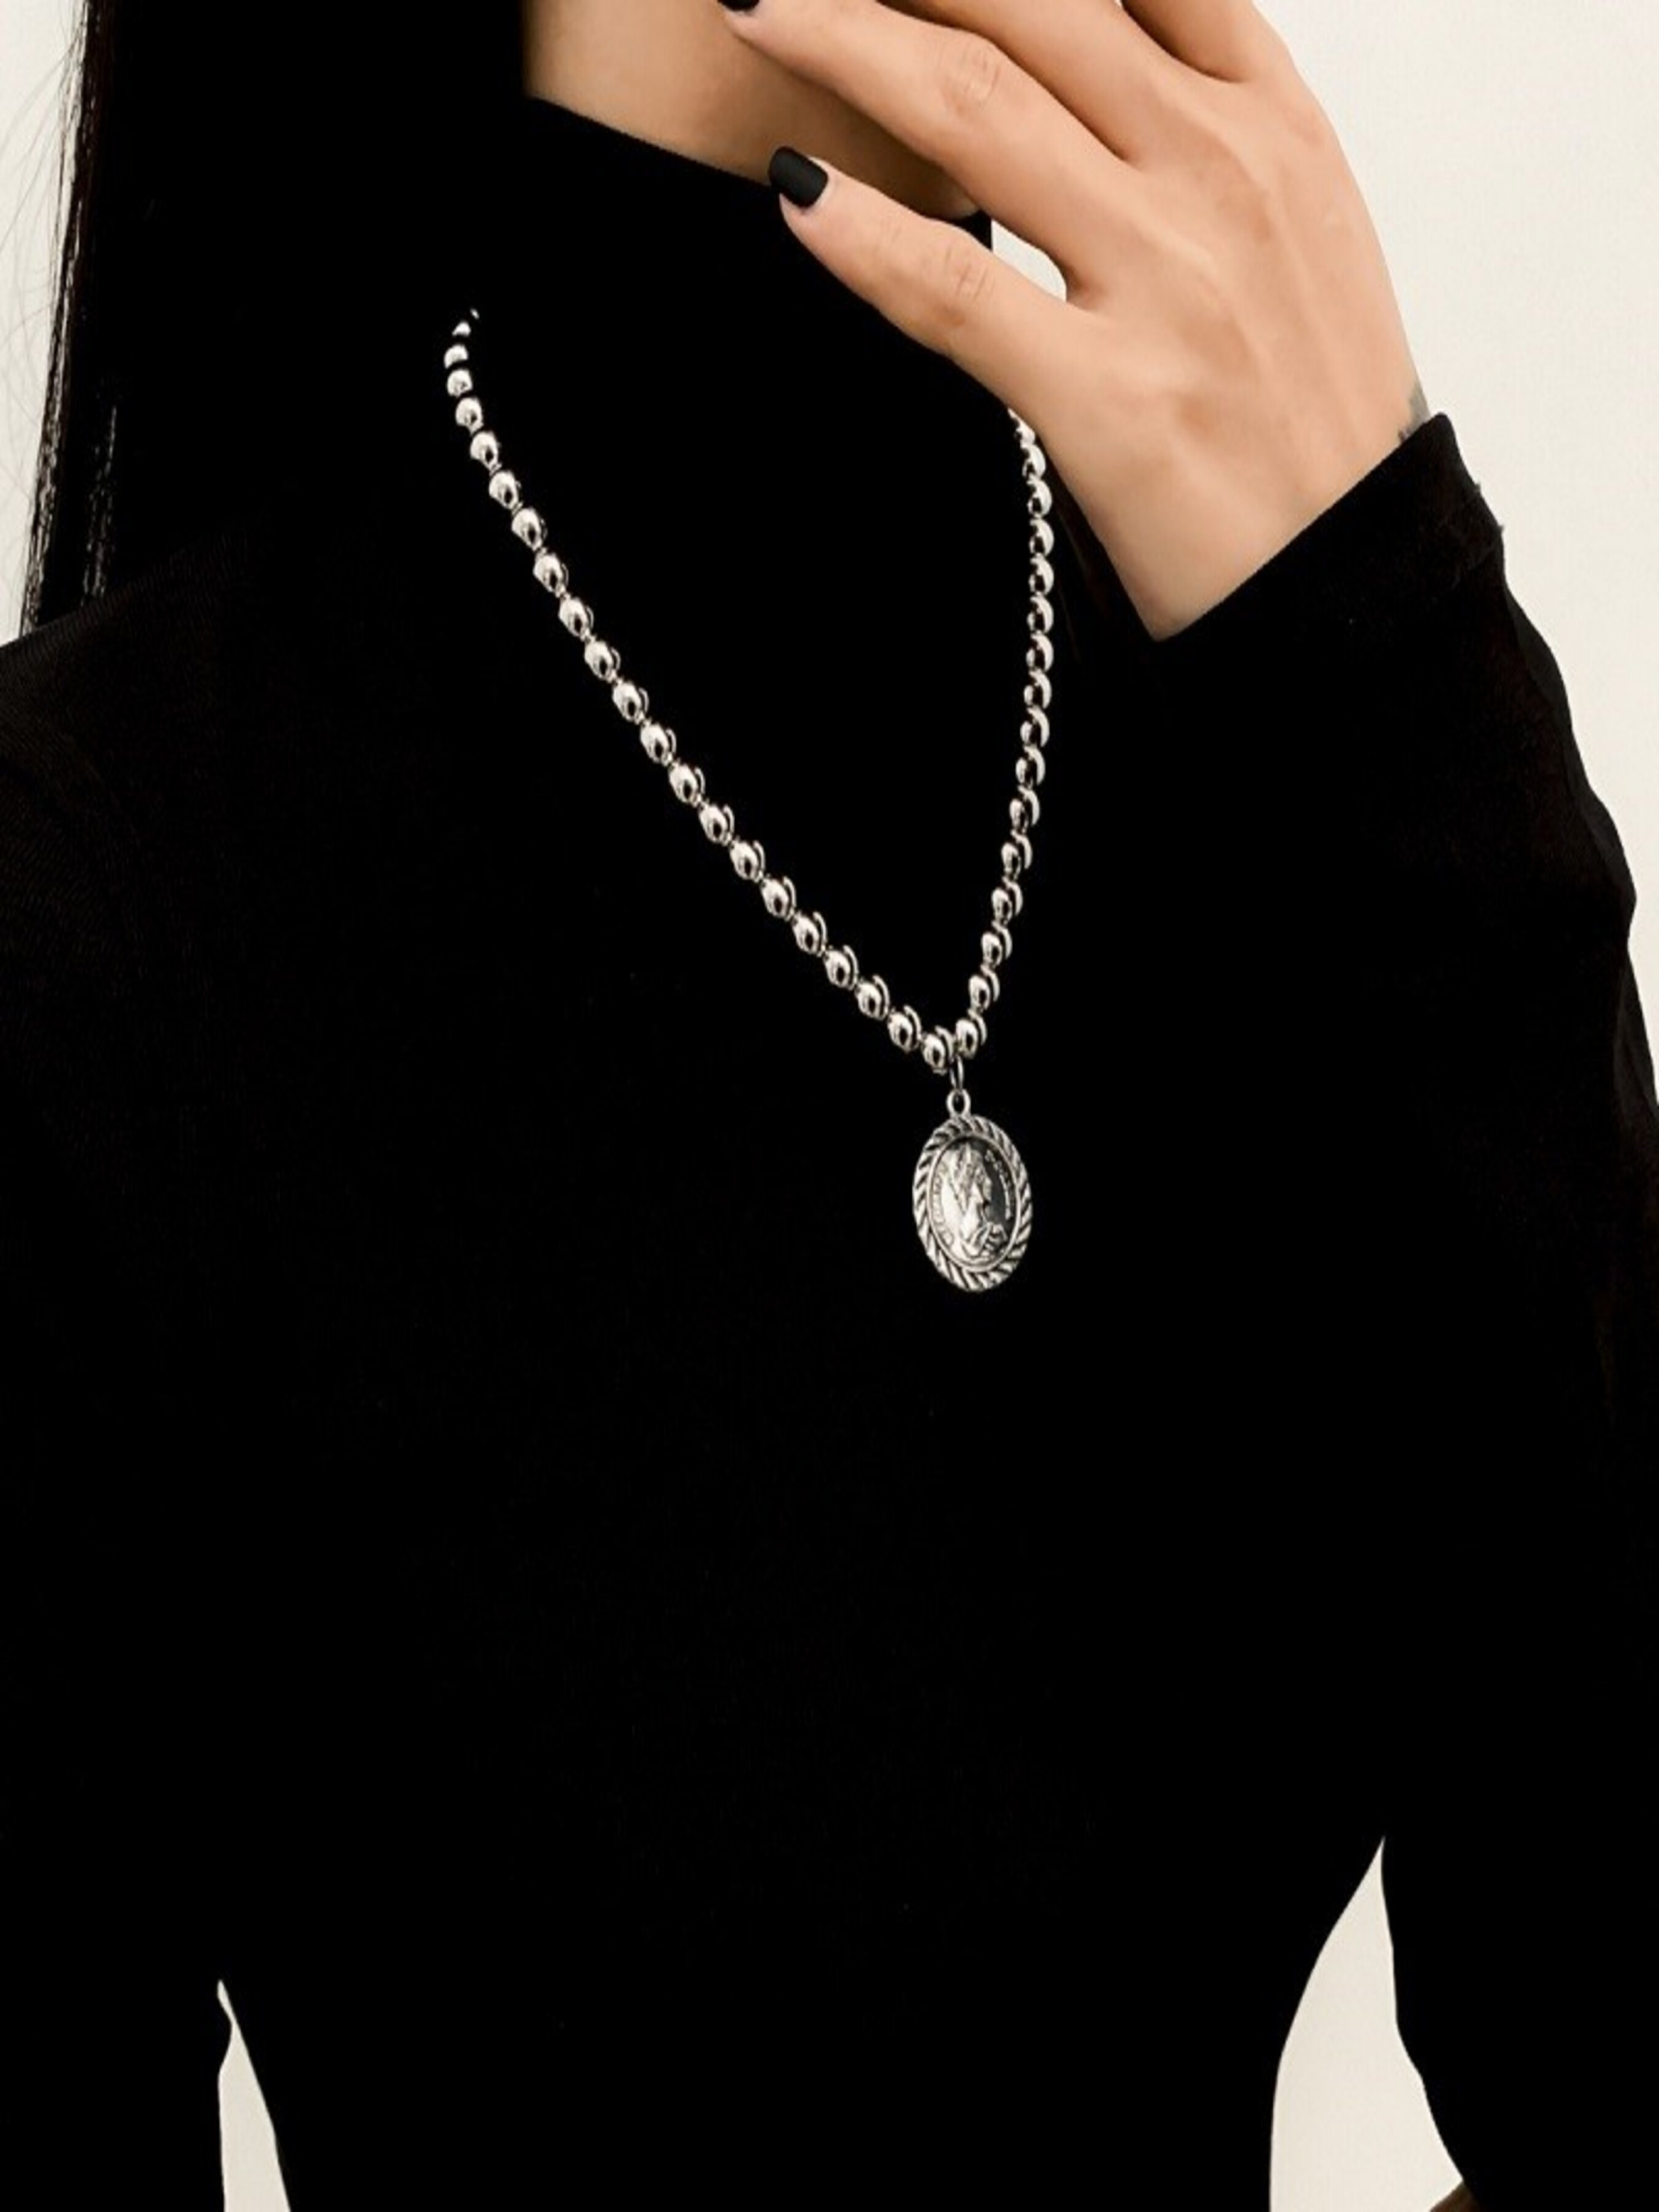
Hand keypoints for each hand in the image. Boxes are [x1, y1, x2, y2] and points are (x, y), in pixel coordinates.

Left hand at [715, 0, 1428, 641]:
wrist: (1352, 580)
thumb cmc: (1306, 414)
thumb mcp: (1294, 232)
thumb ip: (1203, 125)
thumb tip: (1101, 54)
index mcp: (1271, 121)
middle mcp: (1222, 174)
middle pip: (1029, 6)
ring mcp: (1168, 283)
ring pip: (974, 108)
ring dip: (841, 40)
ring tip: (755, 8)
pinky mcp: (1110, 400)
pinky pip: (957, 289)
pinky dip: (861, 233)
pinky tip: (792, 187)